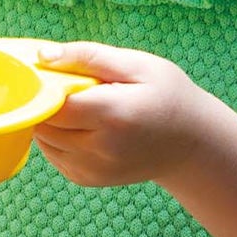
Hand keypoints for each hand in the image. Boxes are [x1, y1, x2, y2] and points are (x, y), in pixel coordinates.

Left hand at [32, 42, 230, 189]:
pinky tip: (82, 125)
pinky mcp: (88, 179)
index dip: (45, 87)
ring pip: (44, 141)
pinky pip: (54, 156)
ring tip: (79, 106)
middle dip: (46, 103)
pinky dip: (57, 138)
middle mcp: (100, 149)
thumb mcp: (137, 64)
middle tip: (70, 86)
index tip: (55, 72)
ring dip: (50, 121)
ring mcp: (93, 169)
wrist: (192, 144)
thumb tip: (43, 56)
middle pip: (44, 124)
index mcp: (113, 115)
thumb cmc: (168, 96)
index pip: (53, 104)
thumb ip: (88, 56)